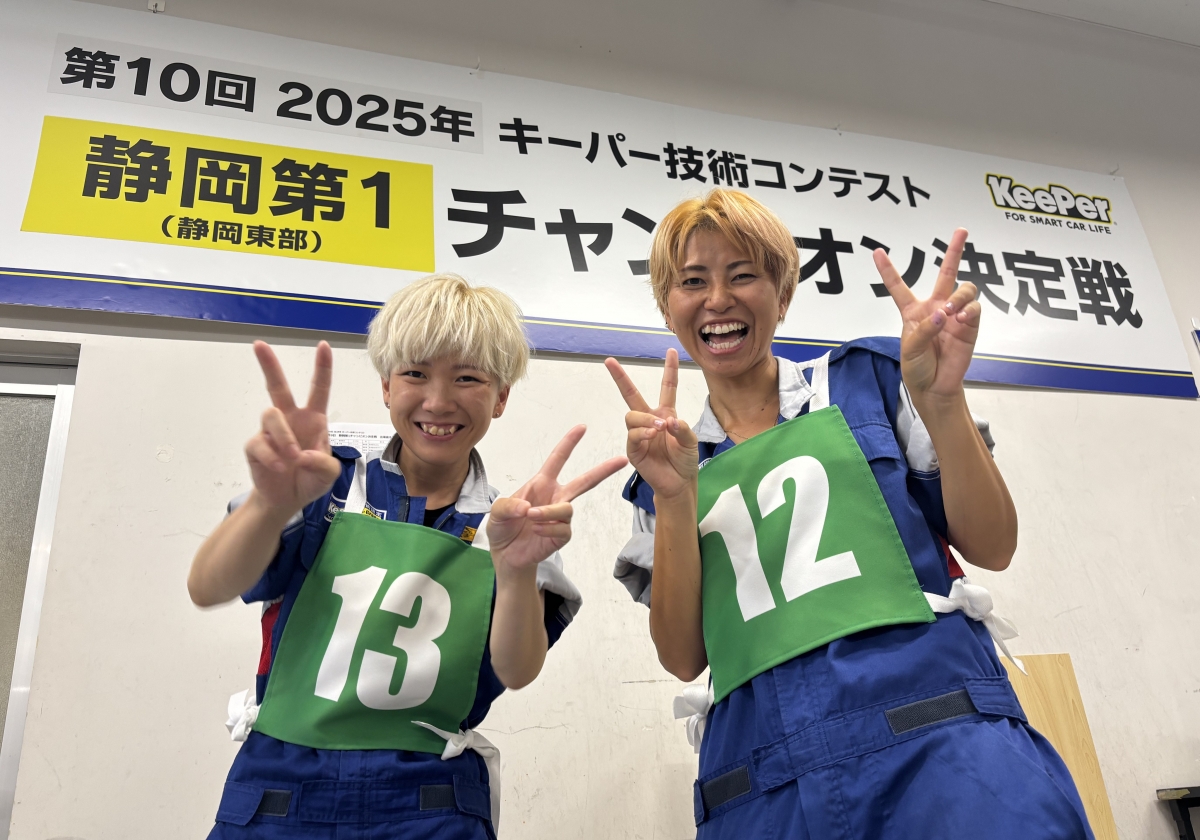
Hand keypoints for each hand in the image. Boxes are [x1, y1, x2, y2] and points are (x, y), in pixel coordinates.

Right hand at [244, 341, 341, 516]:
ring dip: (283, 437)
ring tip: (292, 459)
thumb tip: (304, 455)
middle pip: (277, 387)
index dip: (322, 368)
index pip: (319, 389)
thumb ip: (324, 464)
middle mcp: (290, 420)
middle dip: (269, 365)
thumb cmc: (310, 480)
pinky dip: (272, 457)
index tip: (323, 345)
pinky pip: (260, 444)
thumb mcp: (328, 475)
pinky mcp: (255, 446)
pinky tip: (280, 468)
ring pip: (271, 416)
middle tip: (259, 345)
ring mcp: (271, 432)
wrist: (287, 500)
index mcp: (313, 420)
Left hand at [487, 425, 626, 572]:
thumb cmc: (503, 528)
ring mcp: (560, 516)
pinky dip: (547, 528)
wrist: (506, 555)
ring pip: (567, 509)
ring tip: (531, 517)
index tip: (582, 427)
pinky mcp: (562, 535)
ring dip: (548, 512)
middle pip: (585, 481)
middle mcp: (555, 497)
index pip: (558, 459)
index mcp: (541, 484)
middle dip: (603, 470)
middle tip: (622, 460)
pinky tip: (536, 531)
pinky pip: (563, 528)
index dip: (569, 443)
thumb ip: (507, 505)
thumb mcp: (497, 512)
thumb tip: (528, 508)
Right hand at [604, 349, 697, 499]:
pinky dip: (643, 432)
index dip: (669, 369)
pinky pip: (632, 434)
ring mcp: (639, 434)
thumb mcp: (691, 441)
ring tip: (660, 428)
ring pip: (632, 415)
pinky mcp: (633, 449)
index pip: (666, 387)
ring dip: (646, 419)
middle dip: (620, 377)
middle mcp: (650, 420)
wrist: (679, 483)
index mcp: (666, 413)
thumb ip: (682, 429)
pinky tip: (653, 435)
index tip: (671, 351)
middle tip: (609, 361)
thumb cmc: (685, 460)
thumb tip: (667, 421)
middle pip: (631, 394)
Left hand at [873, 228, 980, 402]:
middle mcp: (936, 307)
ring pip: (964, 288)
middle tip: (962, 230)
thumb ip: (924, 329)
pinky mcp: (970, 325)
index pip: (898, 286)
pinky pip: (975, 308)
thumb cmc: (917, 367)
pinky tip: (961, 319)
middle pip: (946, 272)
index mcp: (913, 311)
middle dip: (955, 250)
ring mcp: (955, 314)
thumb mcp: (910, 348)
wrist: (934, 387)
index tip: (876, 252)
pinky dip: (969, 310)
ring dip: (960, 295)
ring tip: (951, 310)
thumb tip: (943, 313)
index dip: (888, 270)